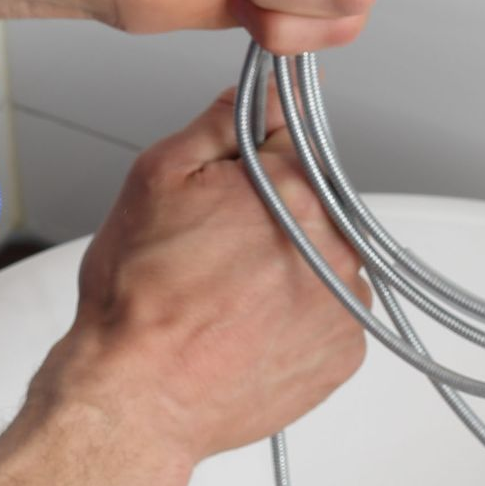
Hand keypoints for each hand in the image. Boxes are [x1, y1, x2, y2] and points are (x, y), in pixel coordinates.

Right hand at [47, 88, 370, 467]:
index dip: (252, 157)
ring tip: (231, 295)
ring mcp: (346, 303)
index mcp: (296, 189)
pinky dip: (298, 316)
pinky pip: (331, 315)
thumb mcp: (158, 176)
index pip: (294, 137)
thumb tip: (271, 90)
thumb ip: (222, 121)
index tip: (227, 186)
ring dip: (290, 266)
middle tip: (217, 251)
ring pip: (325, 259)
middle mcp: (335, 244)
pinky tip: (250, 326)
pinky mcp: (344, 353)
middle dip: (272, 214)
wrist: (137, 396)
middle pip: (314, 202)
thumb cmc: (140, 297)